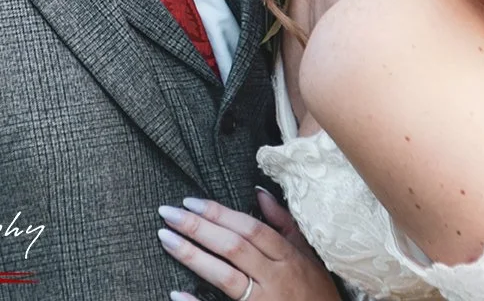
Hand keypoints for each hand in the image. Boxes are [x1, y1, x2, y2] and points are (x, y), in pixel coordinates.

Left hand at [157, 187, 338, 300]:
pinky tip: (177, 293)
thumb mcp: (307, 255)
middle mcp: (276, 278)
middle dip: (198, 228)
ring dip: (193, 256)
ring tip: (166, 239)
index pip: (250, 229)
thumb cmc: (316, 291)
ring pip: (226, 277)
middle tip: (168, 213)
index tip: (190, 202)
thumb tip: (259, 193)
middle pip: (234, 248)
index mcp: (288, 257)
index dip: (219, 214)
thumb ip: (283, 224)